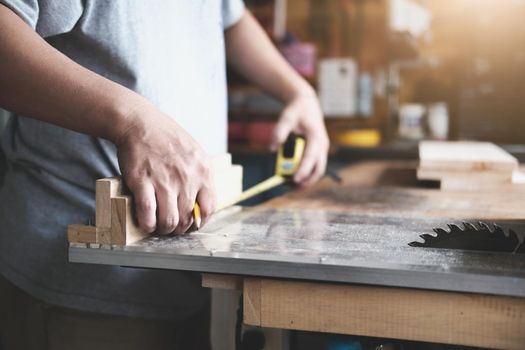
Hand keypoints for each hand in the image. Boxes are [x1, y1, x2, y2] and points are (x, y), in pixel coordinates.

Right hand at [115, 101, 215, 234]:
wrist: (140, 123)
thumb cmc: (168, 139)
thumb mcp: (196, 154)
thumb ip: (201, 178)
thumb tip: (202, 206)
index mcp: (203, 171)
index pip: (209, 209)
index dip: (199, 222)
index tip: (191, 224)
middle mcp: (187, 177)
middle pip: (187, 219)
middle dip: (179, 228)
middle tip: (172, 226)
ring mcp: (164, 180)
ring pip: (169, 221)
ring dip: (163, 230)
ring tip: (159, 226)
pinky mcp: (142, 181)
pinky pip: (148, 213)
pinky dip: (147, 224)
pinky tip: (146, 223)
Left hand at [270, 93, 328, 185]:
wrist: (307, 105)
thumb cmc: (297, 111)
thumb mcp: (286, 118)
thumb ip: (279, 133)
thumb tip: (271, 149)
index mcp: (316, 136)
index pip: (311, 156)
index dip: (303, 169)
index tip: (295, 179)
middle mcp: (322, 144)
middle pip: (319, 168)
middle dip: (307, 180)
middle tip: (293, 187)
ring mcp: (322, 149)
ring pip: (318, 170)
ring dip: (307, 179)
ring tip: (292, 185)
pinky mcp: (319, 151)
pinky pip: (315, 166)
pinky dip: (307, 174)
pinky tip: (295, 177)